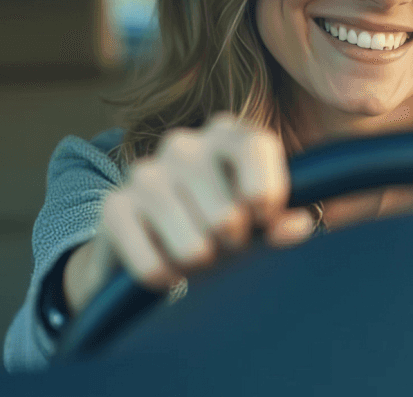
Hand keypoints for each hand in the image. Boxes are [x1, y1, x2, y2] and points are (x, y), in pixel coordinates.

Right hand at [70, 114, 314, 308]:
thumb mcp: (259, 220)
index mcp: (226, 133)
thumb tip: (299, 224)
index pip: (255, 147)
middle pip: (227, 213)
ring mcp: (144, 172)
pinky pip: (154, 266)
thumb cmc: (222, 225)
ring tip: (199, 256)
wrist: (151, 244)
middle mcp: (182, 144)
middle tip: (227, 246)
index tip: (266, 220)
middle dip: (233, 245)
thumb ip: (282, 221)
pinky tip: (168, 268)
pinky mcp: (113, 207)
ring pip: (193, 246)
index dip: (268, 194)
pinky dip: (167, 279)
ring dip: (201, 265)